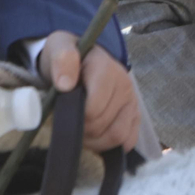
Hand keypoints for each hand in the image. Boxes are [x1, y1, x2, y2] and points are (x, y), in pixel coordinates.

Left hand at [37, 32, 140, 151]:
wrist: (80, 59)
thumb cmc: (67, 60)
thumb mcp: (58, 50)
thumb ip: (62, 60)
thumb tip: (65, 84)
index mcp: (106, 68)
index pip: (94, 109)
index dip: (75, 117)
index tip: (63, 110)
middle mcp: (124, 84)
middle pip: (103, 125)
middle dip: (82, 130)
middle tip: (70, 122)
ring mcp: (132, 100)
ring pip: (117, 136)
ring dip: (95, 141)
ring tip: (82, 130)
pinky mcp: (135, 114)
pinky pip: (129, 140)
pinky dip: (110, 145)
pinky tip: (97, 136)